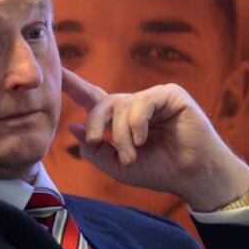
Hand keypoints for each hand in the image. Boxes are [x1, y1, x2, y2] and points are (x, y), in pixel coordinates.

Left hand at [61, 69, 248, 211]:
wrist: (192, 177)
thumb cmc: (158, 171)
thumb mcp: (116, 166)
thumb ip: (93, 149)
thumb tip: (74, 126)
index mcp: (120, 120)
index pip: (92, 98)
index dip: (74, 85)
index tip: (56, 72)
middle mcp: (134, 105)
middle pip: (101, 103)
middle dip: (96, 124)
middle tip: (98, 143)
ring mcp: (152, 98)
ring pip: (120, 105)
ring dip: (121, 135)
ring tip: (131, 155)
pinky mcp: (170, 95)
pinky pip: (141, 103)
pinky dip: (137, 124)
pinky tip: (144, 139)